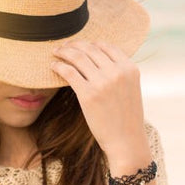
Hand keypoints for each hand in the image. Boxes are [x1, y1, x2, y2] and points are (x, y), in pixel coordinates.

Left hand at [51, 39, 151, 170]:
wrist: (126, 141)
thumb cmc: (126, 117)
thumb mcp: (131, 88)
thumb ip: (119, 72)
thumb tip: (99, 59)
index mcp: (130, 68)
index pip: (107, 46)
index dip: (91, 43)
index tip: (80, 45)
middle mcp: (117, 72)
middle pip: (90, 49)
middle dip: (74, 45)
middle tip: (64, 46)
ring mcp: (102, 82)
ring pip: (78, 57)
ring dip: (64, 51)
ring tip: (56, 52)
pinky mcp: (88, 94)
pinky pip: (69, 72)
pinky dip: (59, 65)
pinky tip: (53, 66)